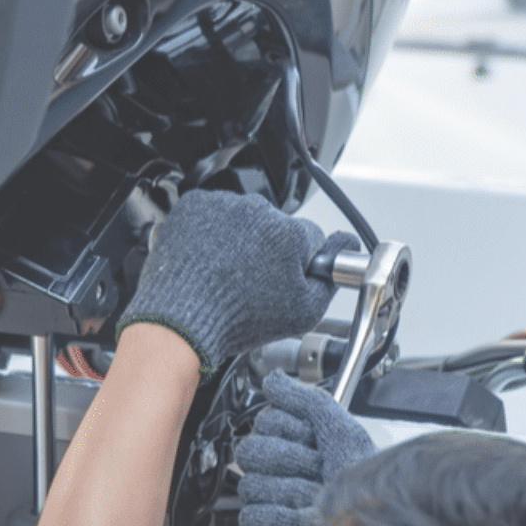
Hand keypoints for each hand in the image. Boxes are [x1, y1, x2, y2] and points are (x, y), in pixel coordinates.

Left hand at [118, 190, 356, 375]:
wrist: (182, 319)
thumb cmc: (236, 318)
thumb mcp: (303, 312)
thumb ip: (329, 278)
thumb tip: (343, 249)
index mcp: (290, 233)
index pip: (310, 237)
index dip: (300, 261)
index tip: (285, 276)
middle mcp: (258, 211)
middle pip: (275, 227)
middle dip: (269, 249)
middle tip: (252, 281)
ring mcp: (224, 206)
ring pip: (243, 219)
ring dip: (239, 238)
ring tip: (226, 272)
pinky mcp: (196, 206)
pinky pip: (212, 213)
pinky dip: (210, 231)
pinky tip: (209, 259)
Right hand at [232, 370, 375, 525]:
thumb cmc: (365, 493)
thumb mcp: (343, 435)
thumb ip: (308, 402)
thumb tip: (275, 380)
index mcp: (297, 448)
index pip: (266, 423)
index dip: (291, 432)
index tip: (314, 443)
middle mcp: (282, 475)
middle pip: (252, 452)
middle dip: (291, 463)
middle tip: (316, 474)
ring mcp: (271, 506)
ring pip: (252, 486)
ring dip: (292, 497)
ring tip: (315, 506)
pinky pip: (253, 519)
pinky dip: (282, 525)